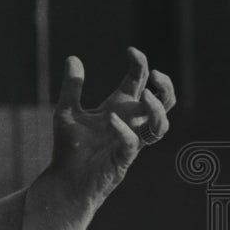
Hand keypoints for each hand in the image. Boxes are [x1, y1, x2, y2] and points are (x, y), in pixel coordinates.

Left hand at [49, 47, 175, 208]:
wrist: (64, 179)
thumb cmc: (69, 147)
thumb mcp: (67, 111)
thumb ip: (72, 87)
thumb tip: (73, 57)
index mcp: (118, 109)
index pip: (139, 83)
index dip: (140, 65)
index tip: (132, 51)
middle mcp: (129, 124)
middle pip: (163, 103)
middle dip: (165, 87)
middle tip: (155, 75)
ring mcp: (129, 142)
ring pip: (160, 126)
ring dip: (157, 110)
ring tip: (145, 95)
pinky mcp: (122, 160)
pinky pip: (133, 144)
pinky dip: (124, 130)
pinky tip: (110, 120)